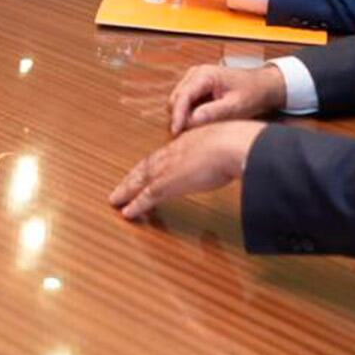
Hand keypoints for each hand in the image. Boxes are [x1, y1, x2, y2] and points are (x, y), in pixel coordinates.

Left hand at [108, 120, 264, 219]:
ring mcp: (168, 168)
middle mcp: (172, 152)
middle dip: (132, 178)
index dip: (152, 165)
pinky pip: (146, 197)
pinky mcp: (167, 184)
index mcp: (187, 141)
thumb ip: (225, 152)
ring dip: (127, 191)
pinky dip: (135, 205)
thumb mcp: (229, 144)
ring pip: (140, 181)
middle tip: (120, 187)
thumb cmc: (239, 144)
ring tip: (115, 200)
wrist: (233, 146)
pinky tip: (127, 213)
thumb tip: (234, 158)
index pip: (163, 155)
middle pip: (145, 166)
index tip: (144, 171)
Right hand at [166, 63, 285, 134]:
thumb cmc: (252, 93)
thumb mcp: (235, 106)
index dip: (177, 116)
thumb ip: (213, 112)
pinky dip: (189, 113)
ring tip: (201, 127)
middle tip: (192, 134)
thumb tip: (191, 121)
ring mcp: (194, 79)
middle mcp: (195, 74)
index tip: (176, 132)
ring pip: (178, 101)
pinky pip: (185, 102)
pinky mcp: (196, 86)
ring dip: (184, 116)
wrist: (262, 85)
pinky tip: (202, 121)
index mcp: (204, 74)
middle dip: (180, 117)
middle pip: (176, 99)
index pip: (182, 96)